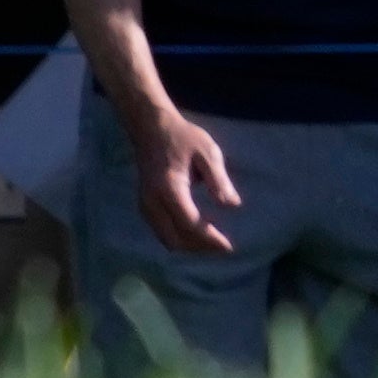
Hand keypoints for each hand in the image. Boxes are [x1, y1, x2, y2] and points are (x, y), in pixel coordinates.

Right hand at [123, 98, 244, 259]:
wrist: (151, 129)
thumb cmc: (183, 138)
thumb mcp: (207, 152)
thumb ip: (218, 180)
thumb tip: (232, 206)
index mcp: (169, 189)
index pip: (189, 223)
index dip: (209, 238)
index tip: (228, 247)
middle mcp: (152, 202)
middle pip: (175, 239)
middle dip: (199, 248)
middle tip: (223, 248)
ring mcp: (145, 206)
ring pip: (166, 239)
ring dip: (189, 246)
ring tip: (213, 243)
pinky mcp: (145, 206)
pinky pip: (161, 231)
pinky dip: (179, 238)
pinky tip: (197, 233)